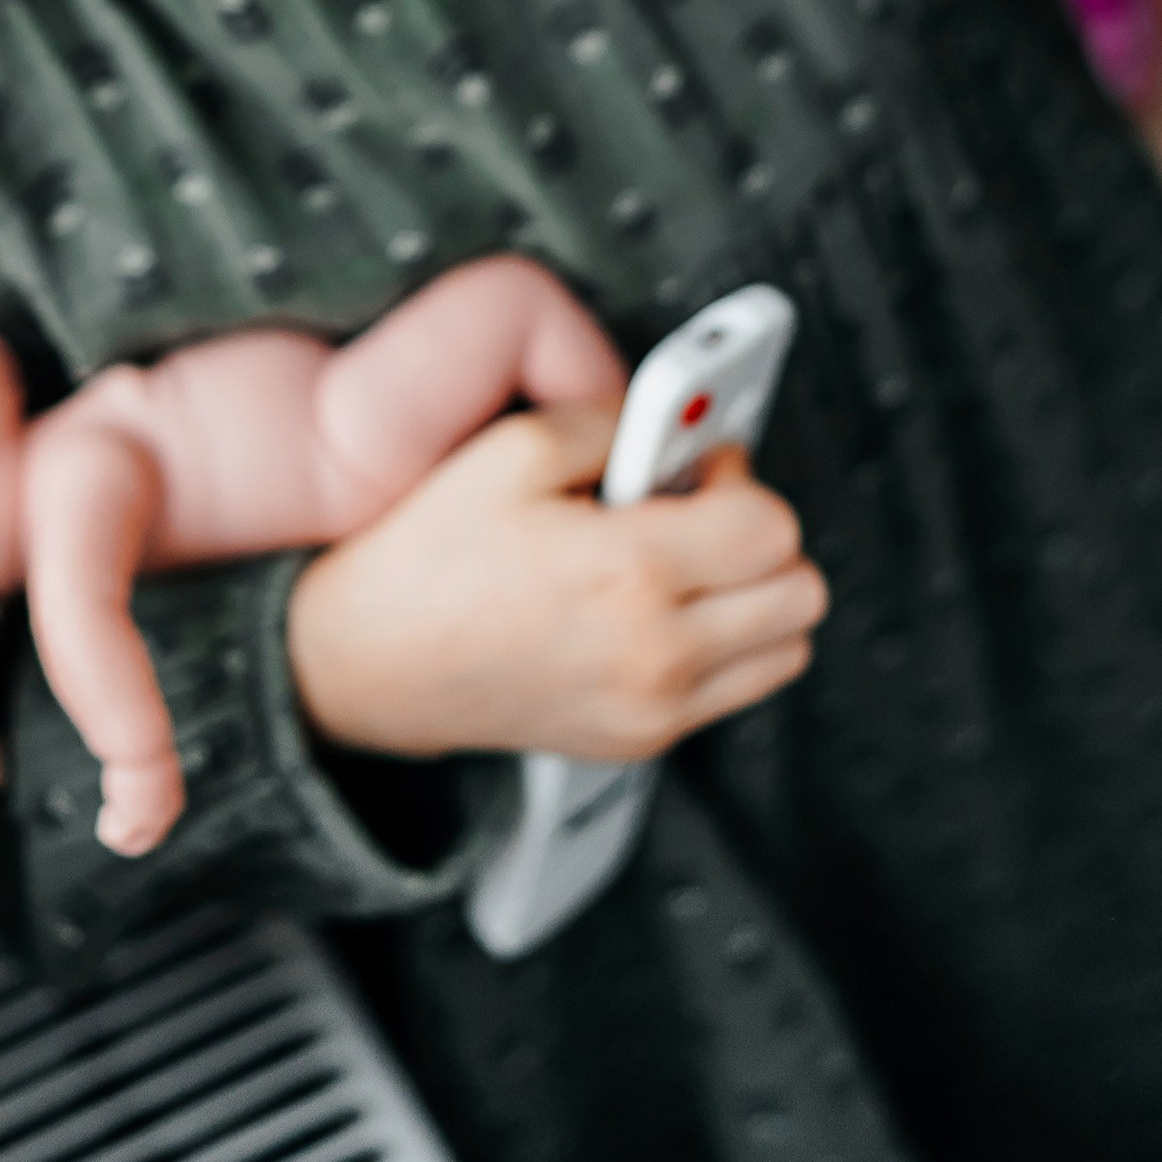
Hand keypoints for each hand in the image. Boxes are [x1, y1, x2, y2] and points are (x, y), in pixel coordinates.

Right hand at [286, 409, 826, 764]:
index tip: (693, 462)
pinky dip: (722, 643)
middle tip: (693, 507)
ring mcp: (653, 710)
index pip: (773, 526)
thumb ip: (611, 420)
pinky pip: (738, 688)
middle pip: (800, 592)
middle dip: (758, 534)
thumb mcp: (508, 450)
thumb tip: (672, 422)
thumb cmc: (424, 556)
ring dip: (755, 594)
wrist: (361, 667)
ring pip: (787, 648)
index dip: (737, 474)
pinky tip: (653, 607)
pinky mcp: (640, 742)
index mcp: (631, 574)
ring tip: (681, 561)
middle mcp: (656, 654)